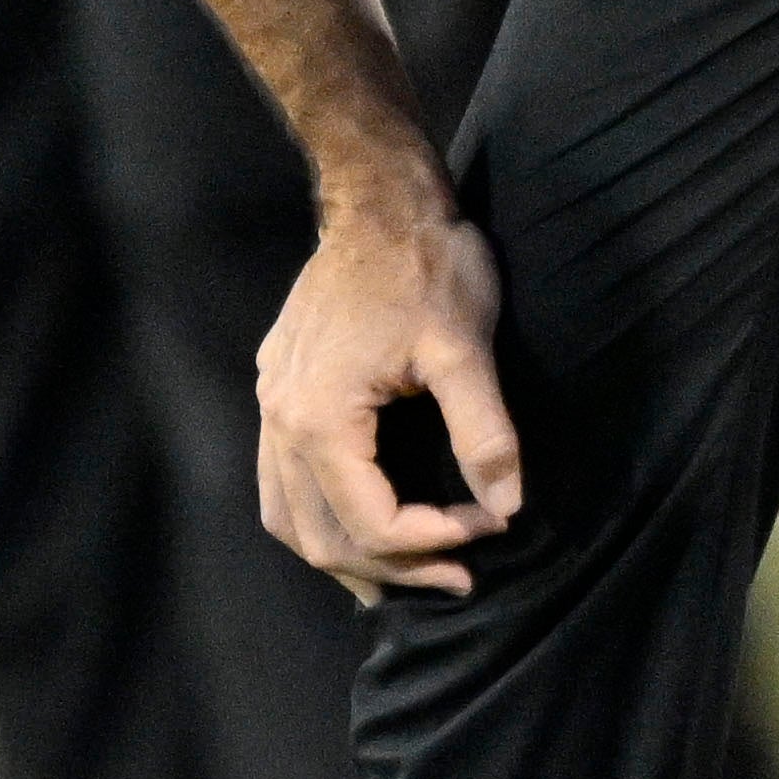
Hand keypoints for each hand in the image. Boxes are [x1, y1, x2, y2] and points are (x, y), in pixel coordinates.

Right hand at [253, 182, 523, 598]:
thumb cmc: (424, 265)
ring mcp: (270, 406)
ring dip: (347, 557)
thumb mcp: (465, 348)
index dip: (434, 541)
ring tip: (406, 575)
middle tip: (460, 578)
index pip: (371, 522)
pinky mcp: (276, 391)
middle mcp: (280, 422)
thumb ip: (484, 432)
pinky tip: (356, 524)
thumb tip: (508, 506)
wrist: (378, 201)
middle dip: (394, 567)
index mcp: (320, 418)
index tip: (490, 527)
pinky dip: (319, 518)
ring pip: (289, 518)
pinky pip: (280, 483)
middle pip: (323, 536)